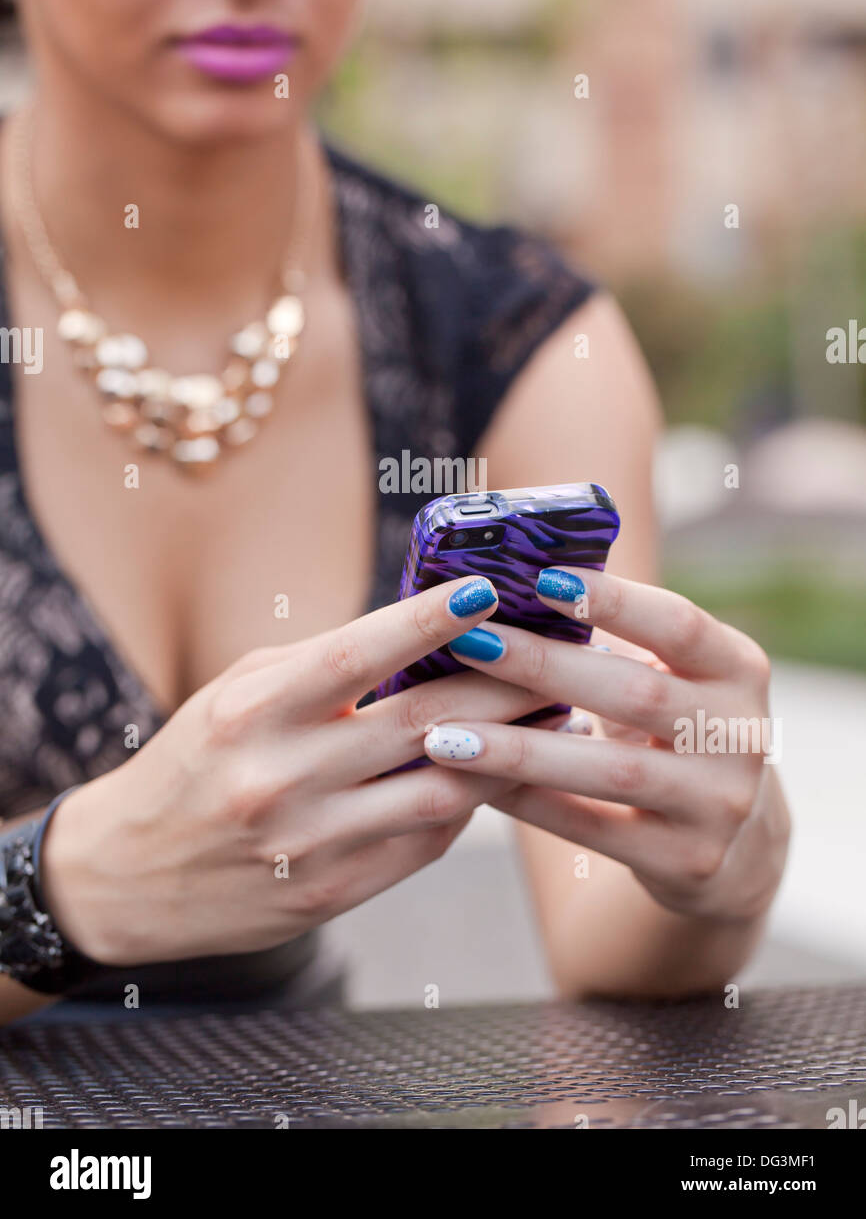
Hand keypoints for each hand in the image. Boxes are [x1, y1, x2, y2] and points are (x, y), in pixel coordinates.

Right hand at [39, 577, 546, 965]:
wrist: (125, 875)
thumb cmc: (193, 761)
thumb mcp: (238, 693)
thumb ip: (323, 667)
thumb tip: (427, 634)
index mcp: (252, 711)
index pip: (354, 654)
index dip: (427, 620)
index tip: (486, 590)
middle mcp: (280, 777)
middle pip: (421, 724)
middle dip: (503, 686)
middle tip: (560, 658)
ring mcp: (307, 843)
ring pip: (441, 791)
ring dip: (509, 753)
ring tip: (556, 720)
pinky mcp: (328, 894)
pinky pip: (423, 843)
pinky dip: (467, 804)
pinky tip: (498, 775)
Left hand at [422, 568, 790, 923]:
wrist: (735, 845)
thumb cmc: (676, 730)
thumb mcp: (674, 678)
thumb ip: (619, 637)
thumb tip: (508, 588)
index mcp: (738, 669)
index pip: (678, 624)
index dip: (614, 600)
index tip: (540, 577)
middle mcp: (740, 735)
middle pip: (636, 693)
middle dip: (544, 668)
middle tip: (469, 643)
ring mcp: (719, 804)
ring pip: (612, 770)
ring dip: (521, 750)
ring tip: (446, 734)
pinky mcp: (688, 861)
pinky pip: (594, 830)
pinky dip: (530, 803)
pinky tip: (473, 784)